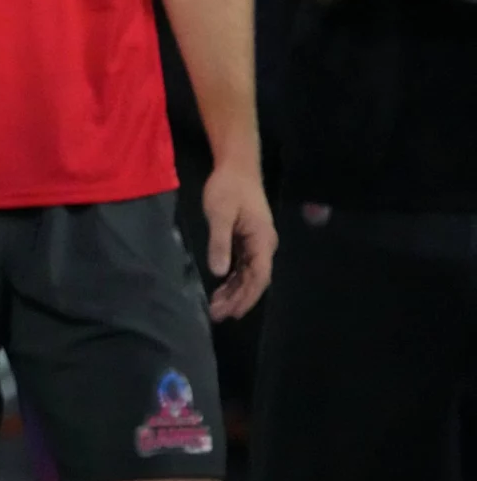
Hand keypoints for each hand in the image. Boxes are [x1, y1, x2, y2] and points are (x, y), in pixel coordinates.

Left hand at [202, 162, 275, 319]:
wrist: (237, 165)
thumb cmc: (228, 188)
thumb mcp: (219, 214)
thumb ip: (220, 243)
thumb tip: (219, 272)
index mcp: (262, 241)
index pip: (258, 277)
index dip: (246, 297)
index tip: (232, 313)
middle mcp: (264, 245)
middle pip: (254, 280)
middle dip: (238, 299)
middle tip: (217, 314)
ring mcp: (257, 242)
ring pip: (249, 274)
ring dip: (234, 291)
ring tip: (216, 306)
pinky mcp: (248, 238)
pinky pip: (244, 265)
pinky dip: (233, 278)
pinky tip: (221, 287)